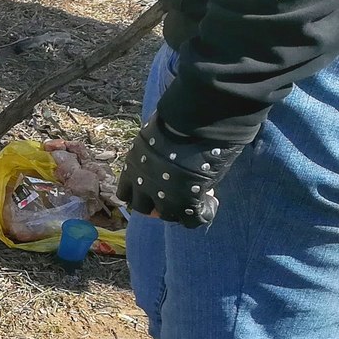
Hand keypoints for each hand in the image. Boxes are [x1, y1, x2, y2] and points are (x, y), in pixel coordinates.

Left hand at [116, 116, 243, 227]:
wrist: (193, 119)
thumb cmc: (176, 120)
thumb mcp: (157, 140)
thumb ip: (159, 158)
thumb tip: (173, 168)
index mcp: (132, 166)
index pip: (126, 192)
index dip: (141, 193)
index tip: (157, 187)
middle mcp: (142, 182)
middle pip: (141, 208)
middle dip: (156, 206)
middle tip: (174, 197)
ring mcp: (162, 193)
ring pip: (165, 215)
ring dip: (178, 210)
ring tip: (193, 200)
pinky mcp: (185, 198)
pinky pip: (193, 219)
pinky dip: (203, 213)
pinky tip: (212, 202)